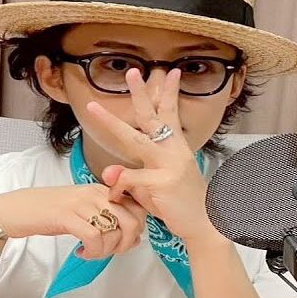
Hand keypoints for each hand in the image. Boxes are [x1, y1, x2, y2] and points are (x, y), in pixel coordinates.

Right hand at [0, 184, 149, 258]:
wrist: (15, 210)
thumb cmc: (48, 212)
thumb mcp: (82, 211)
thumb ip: (108, 221)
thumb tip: (136, 238)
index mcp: (101, 190)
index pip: (138, 208)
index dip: (136, 230)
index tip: (121, 242)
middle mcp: (95, 193)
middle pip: (132, 221)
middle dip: (126, 244)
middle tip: (109, 252)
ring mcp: (81, 203)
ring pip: (114, 231)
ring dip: (106, 250)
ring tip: (91, 253)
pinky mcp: (67, 215)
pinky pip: (93, 237)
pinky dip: (92, 251)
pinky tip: (81, 252)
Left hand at [80, 67, 221, 245]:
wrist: (204, 225)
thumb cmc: (181, 204)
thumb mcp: (158, 185)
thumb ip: (134, 175)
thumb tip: (110, 171)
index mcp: (177, 148)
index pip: (171, 114)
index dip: (169, 93)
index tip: (171, 72)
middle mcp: (173, 151)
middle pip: (151, 117)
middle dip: (140, 93)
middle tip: (131, 73)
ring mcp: (167, 164)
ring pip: (132, 139)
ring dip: (110, 122)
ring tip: (92, 108)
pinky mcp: (161, 181)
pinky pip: (127, 178)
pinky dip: (116, 187)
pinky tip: (114, 195)